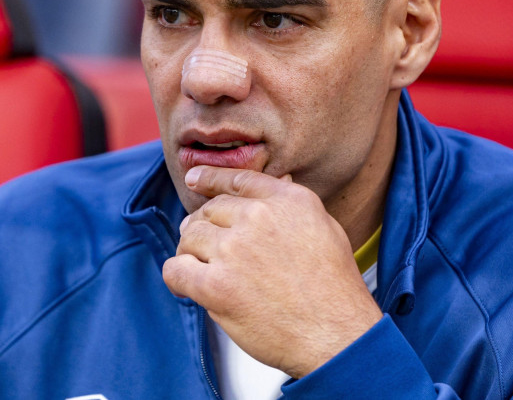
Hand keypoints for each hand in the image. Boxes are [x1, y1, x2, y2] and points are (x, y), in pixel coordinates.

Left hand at [162, 165, 382, 378]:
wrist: (335, 334)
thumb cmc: (334, 288)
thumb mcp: (325, 228)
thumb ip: (293, 205)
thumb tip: (279, 181)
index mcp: (287, 200)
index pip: (237, 179)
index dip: (209, 178)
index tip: (193, 179)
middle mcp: (258, 217)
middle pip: (209, 211)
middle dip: (202, 227)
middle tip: (204, 247)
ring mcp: (234, 250)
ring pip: (189, 238)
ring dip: (190, 253)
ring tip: (200, 270)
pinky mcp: (216, 285)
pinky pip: (176, 270)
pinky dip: (176, 277)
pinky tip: (186, 287)